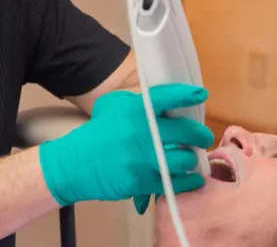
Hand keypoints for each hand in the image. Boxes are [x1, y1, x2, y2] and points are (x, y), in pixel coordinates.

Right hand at [38, 83, 213, 207]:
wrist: (74, 164)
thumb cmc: (96, 133)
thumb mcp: (112, 107)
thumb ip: (138, 102)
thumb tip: (166, 103)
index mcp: (134, 110)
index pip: (167, 97)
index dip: (187, 95)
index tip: (200, 95)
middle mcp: (141, 133)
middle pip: (185, 131)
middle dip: (200, 135)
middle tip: (202, 137)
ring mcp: (142, 159)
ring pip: (184, 159)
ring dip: (192, 159)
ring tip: (192, 159)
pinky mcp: (141, 182)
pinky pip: (174, 182)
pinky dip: (188, 181)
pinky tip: (193, 179)